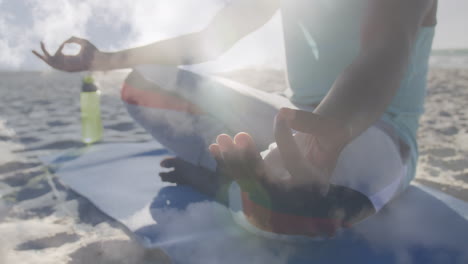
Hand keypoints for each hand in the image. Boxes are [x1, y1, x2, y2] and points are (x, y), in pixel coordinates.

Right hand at [32, 37, 100, 71]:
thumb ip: (73, 39)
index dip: (58, 49)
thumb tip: (65, 41)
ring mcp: (66, 66)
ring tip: (34, 50)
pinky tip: (45, 52)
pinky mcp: (66, 67)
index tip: (64, 44)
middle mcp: (67, 64)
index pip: (60, 57)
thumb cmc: (93, 52)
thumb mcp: (83, 42)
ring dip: (42, 56)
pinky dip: (48, 56)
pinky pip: (54, 63)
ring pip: (50, 62)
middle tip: (32, 50)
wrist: (98, 59)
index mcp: (71, 59)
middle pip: (52, 61)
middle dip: (42, 56)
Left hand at [209, 108, 348, 210]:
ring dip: (232, 159)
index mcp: (314, 183)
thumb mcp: (330, 128)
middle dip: (249, 159)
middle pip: (266, 181)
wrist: (318, 146)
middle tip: (239, 136)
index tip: (282, 114)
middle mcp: (291, 193)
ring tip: (221, 139)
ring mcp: (272, 189)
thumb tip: (283, 114)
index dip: (287, 139)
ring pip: (248, 179)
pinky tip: (213, 147)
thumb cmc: (327, 135)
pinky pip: (240, 174)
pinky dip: (226, 161)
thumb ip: (312, 123)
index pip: (295, 164)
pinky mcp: (259, 180)